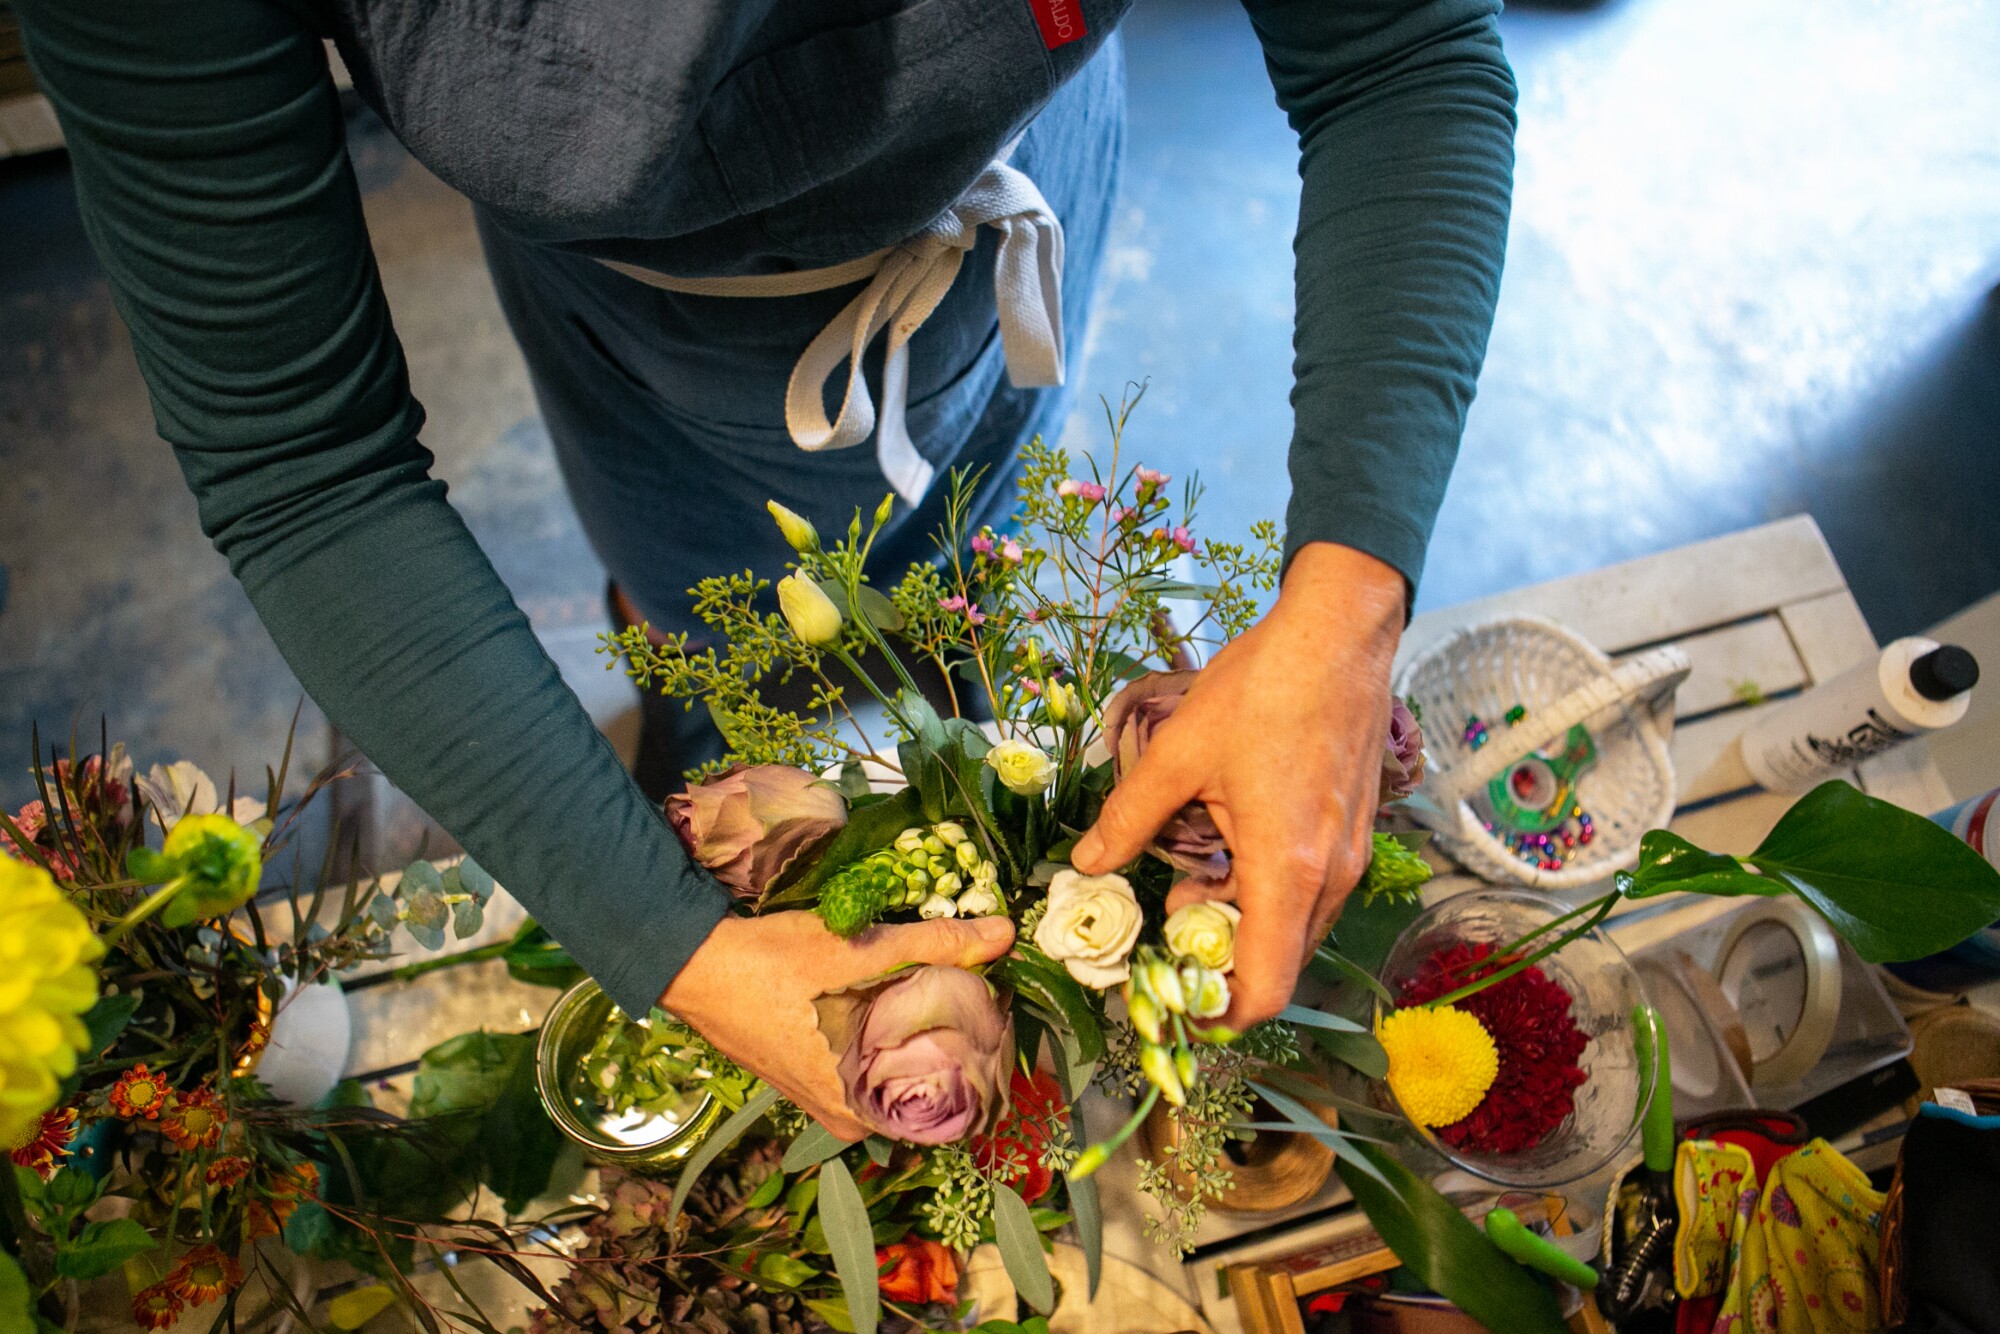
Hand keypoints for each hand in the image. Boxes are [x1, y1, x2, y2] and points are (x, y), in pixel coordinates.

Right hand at [662, 910, 1014, 1138]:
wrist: (689, 958)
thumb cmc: (769, 964)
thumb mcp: (856, 949)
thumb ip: (932, 942)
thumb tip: (1003, 934)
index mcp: (850, 1105)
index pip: (934, 1116)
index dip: (969, 1075)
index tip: (995, 1036)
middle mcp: (832, 1111)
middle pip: (908, 1097)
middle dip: (942, 1060)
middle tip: (976, 1013)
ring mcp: (810, 1093)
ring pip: (878, 1079)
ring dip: (907, 1046)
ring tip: (945, 1003)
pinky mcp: (795, 1067)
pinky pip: (852, 1064)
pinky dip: (875, 1039)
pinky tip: (892, 1001)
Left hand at [1072, 542, 1403, 1027]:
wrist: (1340, 632)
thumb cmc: (1262, 688)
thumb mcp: (1179, 753)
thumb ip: (1130, 817)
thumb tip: (1087, 862)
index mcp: (1287, 869)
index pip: (1264, 988)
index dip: (1217, 1014)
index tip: (1173, 1008)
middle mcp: (1329, 877)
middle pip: (1278, 964)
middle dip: (1217, 965)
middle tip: (1159, 937)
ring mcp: (1348, 855)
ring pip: (1292, 927)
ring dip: (1238, 924)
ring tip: (1182, 886)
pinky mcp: (1352, 832)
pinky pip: (1308, 893)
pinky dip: (1264, 893)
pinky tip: (1222, 850)